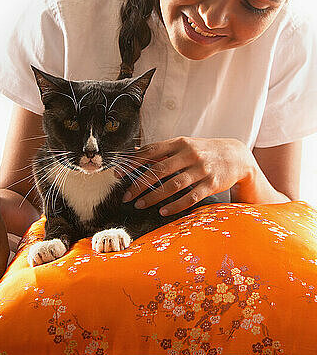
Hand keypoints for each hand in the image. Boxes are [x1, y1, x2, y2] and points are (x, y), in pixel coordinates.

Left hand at [116, 136, 252, 215]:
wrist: (236, 156)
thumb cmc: (204, 151)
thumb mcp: (185, 145)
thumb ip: (163, 151)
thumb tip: (135, 154)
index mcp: (180, 142)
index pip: (152, 151)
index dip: (133, 163)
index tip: (119, 174)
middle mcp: (190, 154)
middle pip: (159, 170)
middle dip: (140, 184)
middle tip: (126, 195)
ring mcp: (201, 170)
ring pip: (173, 185)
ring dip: (154, 197)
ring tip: (139, 204)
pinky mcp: (211, 184)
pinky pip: (190, 198)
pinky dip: (175, 206)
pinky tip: (162, 212)